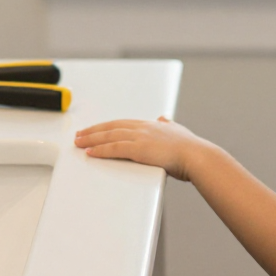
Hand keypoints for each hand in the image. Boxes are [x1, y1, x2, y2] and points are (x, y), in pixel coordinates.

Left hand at [74, 116, 215, 180]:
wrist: (197, 156)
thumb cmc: (191, 149)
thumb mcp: (178, 131)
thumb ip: (169, 125)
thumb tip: (163, 118)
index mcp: (151, 124)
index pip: (122, 123)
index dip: (106, 126)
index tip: (95, 129)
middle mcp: (143, 128)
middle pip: (112, 127)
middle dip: (93, 131)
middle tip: (79, 135)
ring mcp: (140, 137)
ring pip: (109, 136)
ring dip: (91, 139)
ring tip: (78, 143)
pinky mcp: (139, 150)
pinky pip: (114, 148)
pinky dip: (100, 150)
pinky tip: (90, 153)